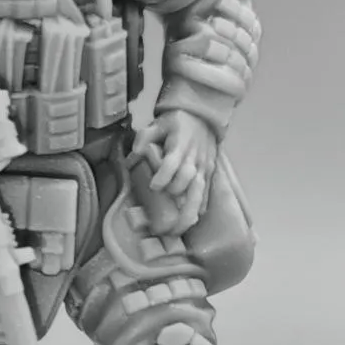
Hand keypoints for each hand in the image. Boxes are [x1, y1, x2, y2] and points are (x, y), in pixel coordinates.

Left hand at [134, 110, 216, 235]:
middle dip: (175, 198)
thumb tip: (134, 155)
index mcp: (179, 145)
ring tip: (179, 229)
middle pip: (187, 180)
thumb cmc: (177, 122)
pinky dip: (201, 206)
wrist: (203, 116)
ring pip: (199, 191)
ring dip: (190, 211)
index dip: (164, 175)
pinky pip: (207, 192)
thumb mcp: (159, 123)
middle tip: (161, 215)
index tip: (153, 187)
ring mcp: (203, 166)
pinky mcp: (210, 172)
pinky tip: (194, 220)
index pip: (172, 163)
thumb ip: (145, 137)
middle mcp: (193, 158)